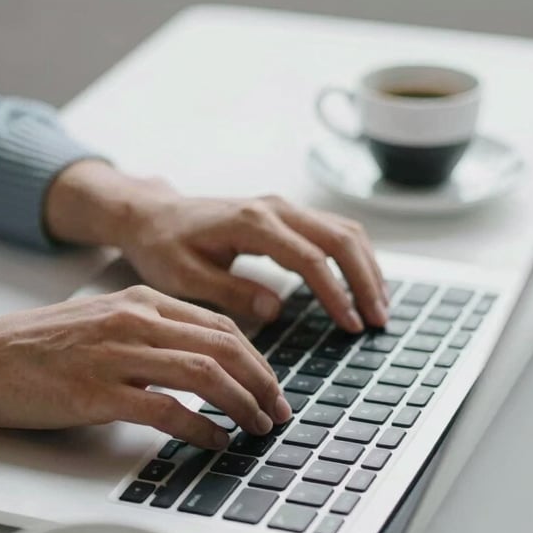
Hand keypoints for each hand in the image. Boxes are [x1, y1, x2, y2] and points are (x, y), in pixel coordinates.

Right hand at [0, 286, 290, 444]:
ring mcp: (118, 355)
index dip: (257, 359)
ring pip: (206, 374)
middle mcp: (136, 321)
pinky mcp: (99, 392)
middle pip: (225, 347)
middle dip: (263, 382)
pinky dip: (201, 428)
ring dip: (242, 404)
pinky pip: (168, 409)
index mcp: (142, 301)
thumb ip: (151, 333)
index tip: (271, 385)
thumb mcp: (104, 321)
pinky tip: (215, 441)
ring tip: (258, 428)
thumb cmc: (38, 346)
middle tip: (279, 411)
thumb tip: (201, 362)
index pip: (221, 326)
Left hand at [46, 162, 388, 332]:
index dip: (336, 293)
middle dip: (366, 280)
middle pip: (340, 238)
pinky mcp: (286, 215)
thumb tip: (275, 309)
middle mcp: (274, 208)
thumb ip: (230, 291)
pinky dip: (355, 257)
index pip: (309, 257)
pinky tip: (362, 285)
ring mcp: (283, 207)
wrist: (152, 215)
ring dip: (367, 268)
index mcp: (251, 222)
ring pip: (344, 230)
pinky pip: (333, 231)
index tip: (352, 325)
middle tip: (379, 321)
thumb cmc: (163, 246)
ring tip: (380, 308)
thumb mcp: (183, 276)